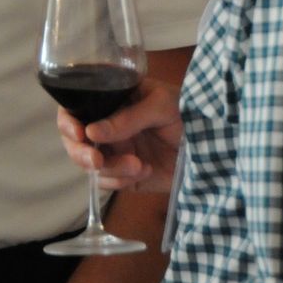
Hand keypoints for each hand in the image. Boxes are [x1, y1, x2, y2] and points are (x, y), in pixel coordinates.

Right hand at [58, 76, 182, 193]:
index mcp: (113, 101)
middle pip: (75, 141)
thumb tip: (91, 132)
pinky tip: (144, 171)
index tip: (78, 133)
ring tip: (139, 165)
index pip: (77, 107)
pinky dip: (122, 180)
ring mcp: (116, 151)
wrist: (213, 147)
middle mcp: (108, 126)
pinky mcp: (126, 175)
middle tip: (96, 161)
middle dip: (80, 153)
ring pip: (92, 165)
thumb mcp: (160, 105)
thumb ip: (127, 118)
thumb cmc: (189, 112)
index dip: (68, 120)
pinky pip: (109, 182)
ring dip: (111, 168)